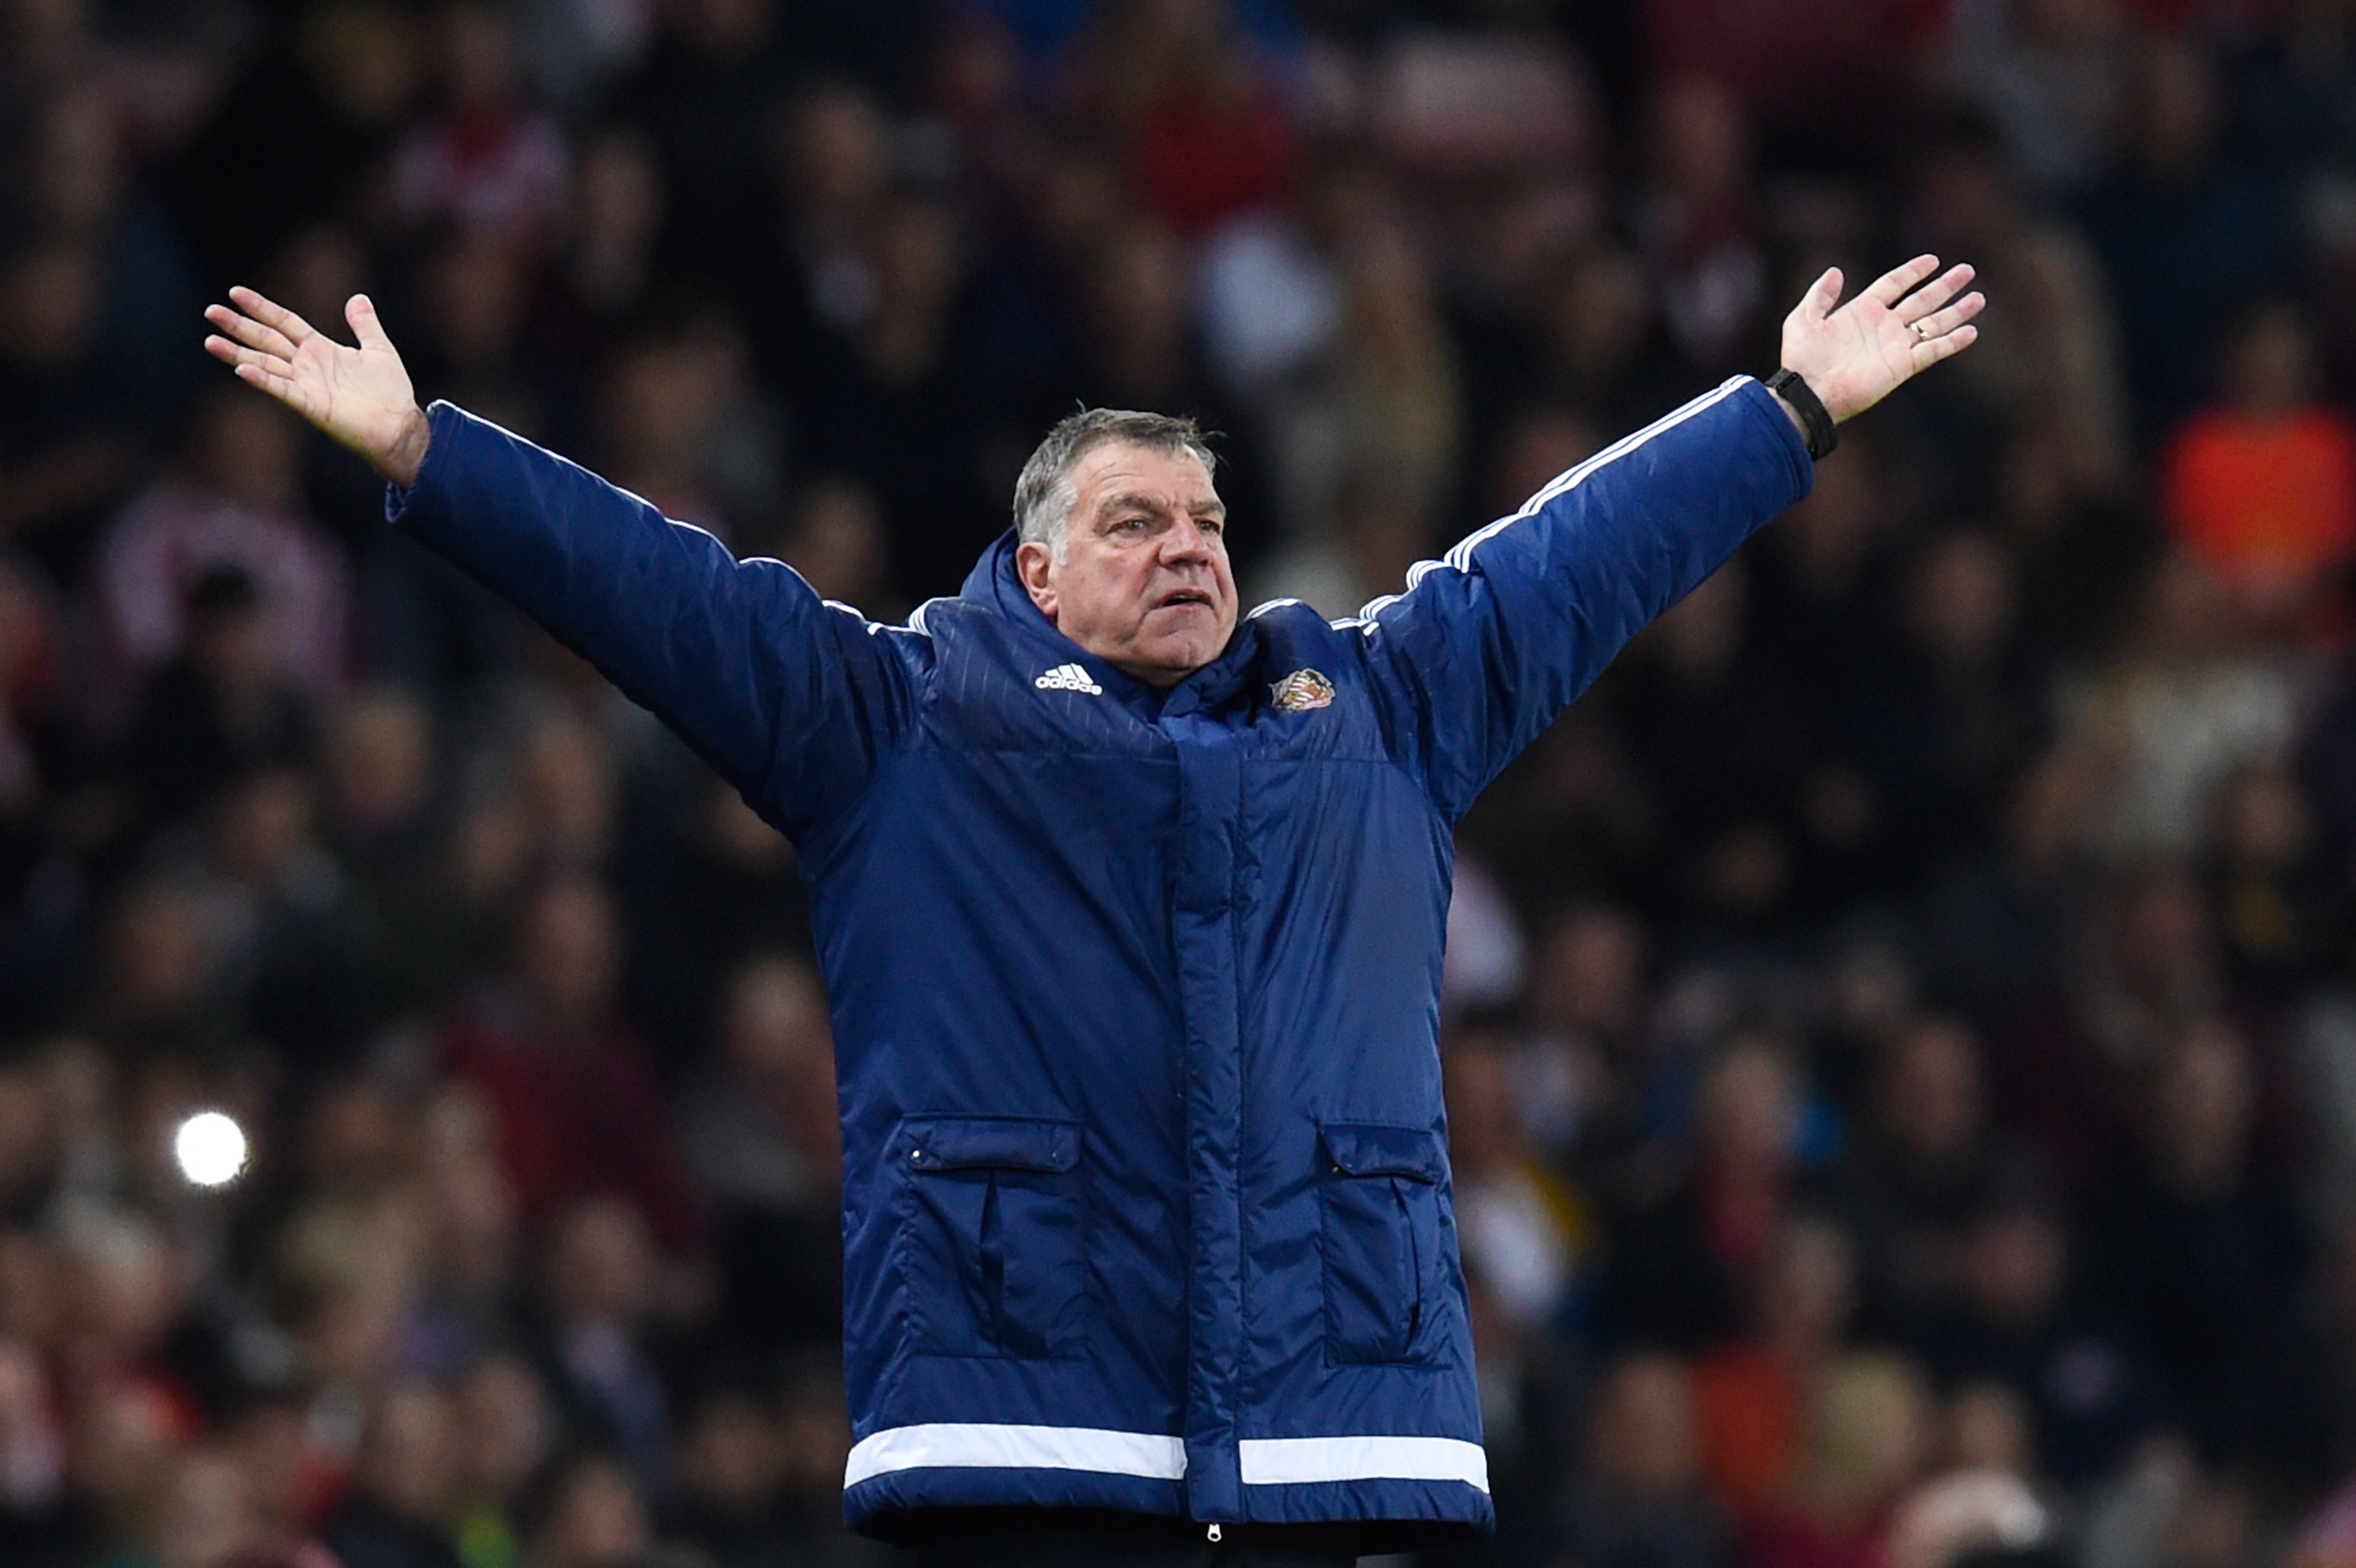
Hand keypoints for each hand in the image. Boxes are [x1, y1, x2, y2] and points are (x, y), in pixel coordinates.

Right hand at [203, 287, 432, 487]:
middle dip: (239, 326)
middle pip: (267, 340)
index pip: (284, 322)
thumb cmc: (391, 391)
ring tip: (211, 341)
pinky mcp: (312, 406)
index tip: (235, 292)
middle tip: (211, 311)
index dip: (261, 307)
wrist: (401, 426)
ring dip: (238, 354)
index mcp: (320, 348)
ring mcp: (306, 385)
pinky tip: (242, 370)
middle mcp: (307, 365)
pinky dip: (263, 380)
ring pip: (266, 364)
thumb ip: (365, 324)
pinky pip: (283, 391)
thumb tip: (358, 298)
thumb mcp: (379, 349)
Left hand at [1776, 255, 1981, 424]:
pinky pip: (1932, 351)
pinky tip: (1971, 331)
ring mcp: (1894, 346)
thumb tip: (1835, 271)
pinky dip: (1952, 342)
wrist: (1809, 393)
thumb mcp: (1801, 320)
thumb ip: (1819, 295)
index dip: (1913, 272)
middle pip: (1921, 300)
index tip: (1932, 260)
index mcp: (1861, 311)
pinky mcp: (1901, 366)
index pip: (1894, 284)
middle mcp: (1883, 327)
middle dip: (1944, 286)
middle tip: (1967, 271)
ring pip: (1933, 323)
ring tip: (1978, 298)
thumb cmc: (1801, 360)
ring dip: (1956, 311)